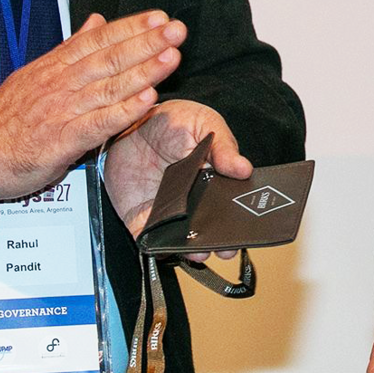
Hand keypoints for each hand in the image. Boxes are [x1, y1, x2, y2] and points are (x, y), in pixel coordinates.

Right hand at [0, 11, 182, 200]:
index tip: (160, 17)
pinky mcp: (61, 141)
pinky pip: (97, 124)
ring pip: (108, 87)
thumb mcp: (36, 73)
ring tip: (171, 59)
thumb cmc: (7, 118)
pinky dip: (124, 112)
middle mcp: (60, 84)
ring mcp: (61, 111)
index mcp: (55, 66)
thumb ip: (70, 48)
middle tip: (177, 30)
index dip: (131, 27)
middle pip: (109, 58)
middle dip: (146, 43)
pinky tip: (147, 101)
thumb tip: (97, 21)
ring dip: (143, 72)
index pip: (98, 40)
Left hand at [105, 99, 250, 260]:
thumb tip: (244, 169)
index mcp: (214, 179)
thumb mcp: (202, 122)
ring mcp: (168, 213)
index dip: (242, 219)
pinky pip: (150, 241)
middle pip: (212, 229)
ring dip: (192, 250)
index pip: (232, 205)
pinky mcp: (143, 220)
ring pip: (184, 241)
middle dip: (222, 243)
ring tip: (198, 250)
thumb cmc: (170, 122)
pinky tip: (164, 246)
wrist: (126, 125)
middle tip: (226, 247)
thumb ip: (223, 145)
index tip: (248, 227)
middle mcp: (194, 201)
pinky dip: (156, 248)